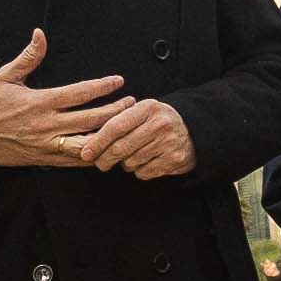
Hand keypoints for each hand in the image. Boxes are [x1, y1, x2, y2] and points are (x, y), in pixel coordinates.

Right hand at [0, 30, 130, 168]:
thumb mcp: (5, 76)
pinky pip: (72, 160)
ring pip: (86, 143)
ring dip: (107, 136)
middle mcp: (47, 124)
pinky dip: (91, 155)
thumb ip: (28, 57)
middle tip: (131, 104)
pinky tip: (106, 149)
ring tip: (124, 128)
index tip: (118, 81)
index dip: (102, 87)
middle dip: (115, 111)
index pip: (79, 93)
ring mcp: (46, 144)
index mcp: (40, 102)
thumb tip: (40, 34)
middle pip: (90, 120)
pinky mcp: (43, 159)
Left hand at [78, 95, 195, 179]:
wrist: (194, 131)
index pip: (116, 126)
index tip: (86, 153)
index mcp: (148, 108)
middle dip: (105, 159)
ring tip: (132, 156)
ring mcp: (168, 143)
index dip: (98, 141)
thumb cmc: (158, 122)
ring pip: (131, 162)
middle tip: (100, 163)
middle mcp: (159, 124)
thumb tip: (87, 142)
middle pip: (121, 148)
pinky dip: (140, 171)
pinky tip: (146, 162)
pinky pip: (144, 172)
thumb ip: (119, 121)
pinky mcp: (174, 160)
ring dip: (125, 164)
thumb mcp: (143, 112)